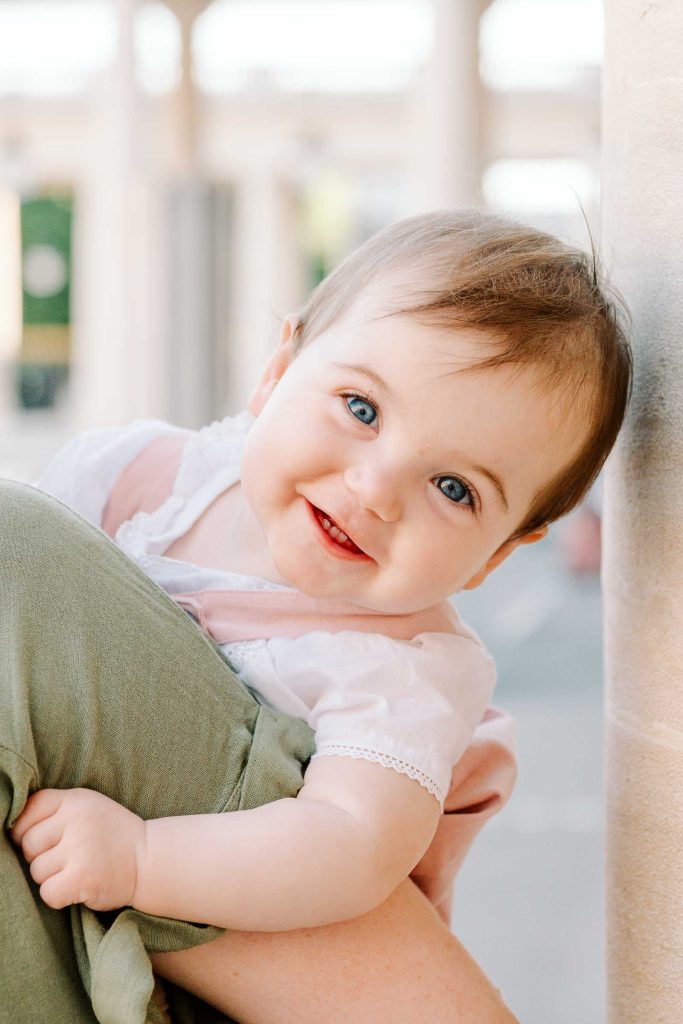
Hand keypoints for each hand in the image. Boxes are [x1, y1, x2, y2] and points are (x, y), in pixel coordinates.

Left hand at [11, 788, 145, 911]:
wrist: (150, 859)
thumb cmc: (112, 835)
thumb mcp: (87, 808)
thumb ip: (55, 811)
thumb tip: (11, 830)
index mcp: (75, 800)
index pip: (27, 812)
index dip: (26, 830)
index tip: (44, 841)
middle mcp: (77, 820)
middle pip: (29, 845)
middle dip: (41, 857)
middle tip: (67, 859)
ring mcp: (80, 848)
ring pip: (37, 871)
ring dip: (52, 878)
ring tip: (78, 870)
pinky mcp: (82, 877)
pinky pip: (48, 893)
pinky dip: (59, 896)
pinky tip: (78, 887)